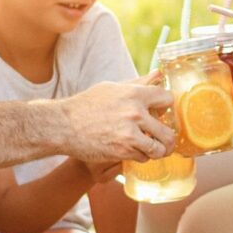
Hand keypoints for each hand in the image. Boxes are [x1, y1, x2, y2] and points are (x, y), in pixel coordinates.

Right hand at [57, 80, 175, 168]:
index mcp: (135, 94)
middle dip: (167, 138)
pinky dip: (141, 156)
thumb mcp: (112, 88)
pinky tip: (133, 151)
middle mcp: (135, 113)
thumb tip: (158, 74)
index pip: (168, 99)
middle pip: (169, 132)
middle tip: (163, 140)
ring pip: (159, 149)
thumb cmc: (86, 105)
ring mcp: (130, 134)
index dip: (167, 108)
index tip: (163, 114)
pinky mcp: (122, 151)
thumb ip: (138, 83)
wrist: (63, 126)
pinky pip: (143, 157)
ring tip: (152, 148)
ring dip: (157, 151)